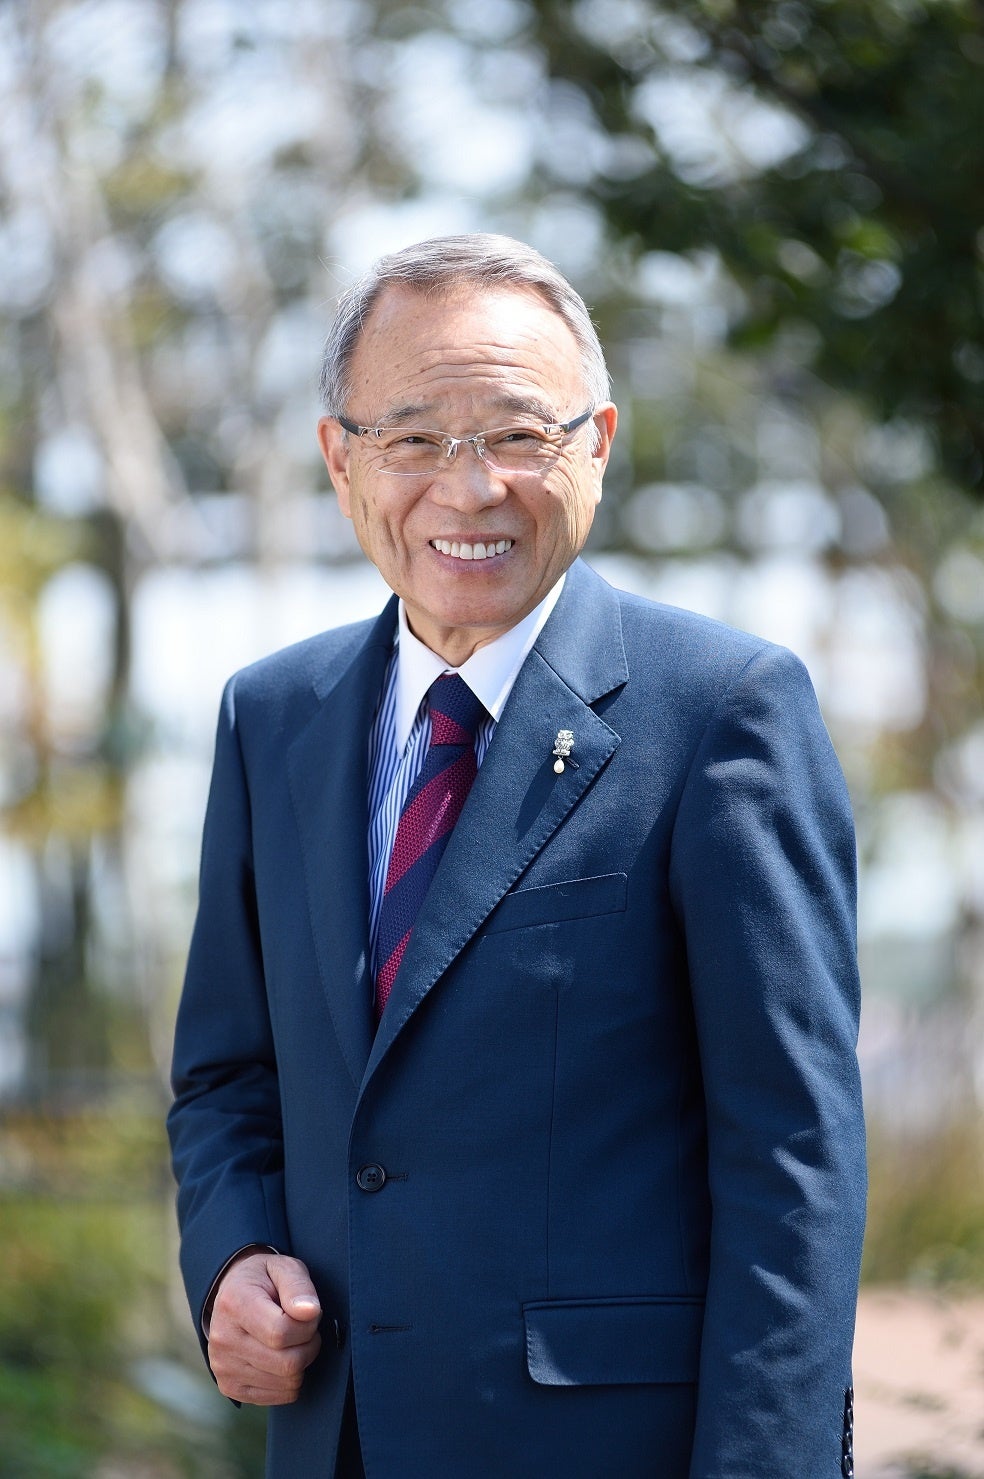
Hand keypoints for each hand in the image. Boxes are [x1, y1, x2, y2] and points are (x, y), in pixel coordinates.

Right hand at [207, 1249, 322, 1404]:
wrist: (232, 1296)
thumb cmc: (264, 1280)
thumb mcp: (283, 1267)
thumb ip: (298, 1286)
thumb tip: (310, 1311)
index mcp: (234, 1303)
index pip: (281, 1332)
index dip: (307, 1326)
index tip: (309, 1313)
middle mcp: (223, 1339)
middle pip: (287, 1363)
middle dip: (309, 1346)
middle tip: (305, 1329)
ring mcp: (223, 1367)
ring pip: (286, 1382)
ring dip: (301, 1363)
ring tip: (292, 1341)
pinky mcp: (229, 1387)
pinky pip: (279, 1397)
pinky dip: (291, 1380)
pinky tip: (282, 1357)